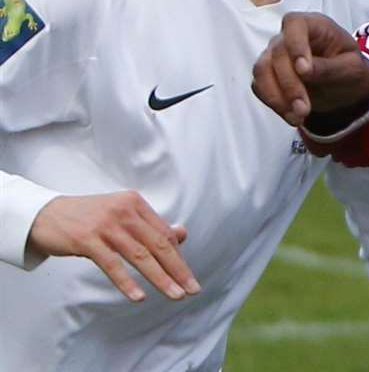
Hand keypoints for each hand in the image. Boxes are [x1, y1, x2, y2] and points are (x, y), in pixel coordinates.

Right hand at [27, 191, 198, 302]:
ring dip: (160, 278)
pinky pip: (112, 265)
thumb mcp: (120, 216)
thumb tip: (182, 235)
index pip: (163, 233)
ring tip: (174, 294)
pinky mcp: (86, 240)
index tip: (188, 276)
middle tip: (191, 289)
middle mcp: (124, 211)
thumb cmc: (88, 218)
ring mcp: (105, 225)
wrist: (45, 215)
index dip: (177, 256)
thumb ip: (149, 226)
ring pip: (140, 255)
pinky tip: (139, 296)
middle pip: (158, 244)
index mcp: (135, 203)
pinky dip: (127, 282)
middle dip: (177, 268)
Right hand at [251, 11, 368, 128]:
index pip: (295, 24)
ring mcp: (275, 54)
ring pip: (262, 70)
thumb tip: (303, 71)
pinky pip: (259, 86)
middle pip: (278, 53)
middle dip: (290, 84)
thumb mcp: (350, 68)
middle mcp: (289, 36)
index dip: (295, 45)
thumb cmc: (350, 69)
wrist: (343, 86)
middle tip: (305, 109)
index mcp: (314, 25)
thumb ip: (328, 67)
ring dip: (277, 97)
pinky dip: (273, 103)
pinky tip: (291, 116)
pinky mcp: (267, 74)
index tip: (304, 71)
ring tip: (298, 117)